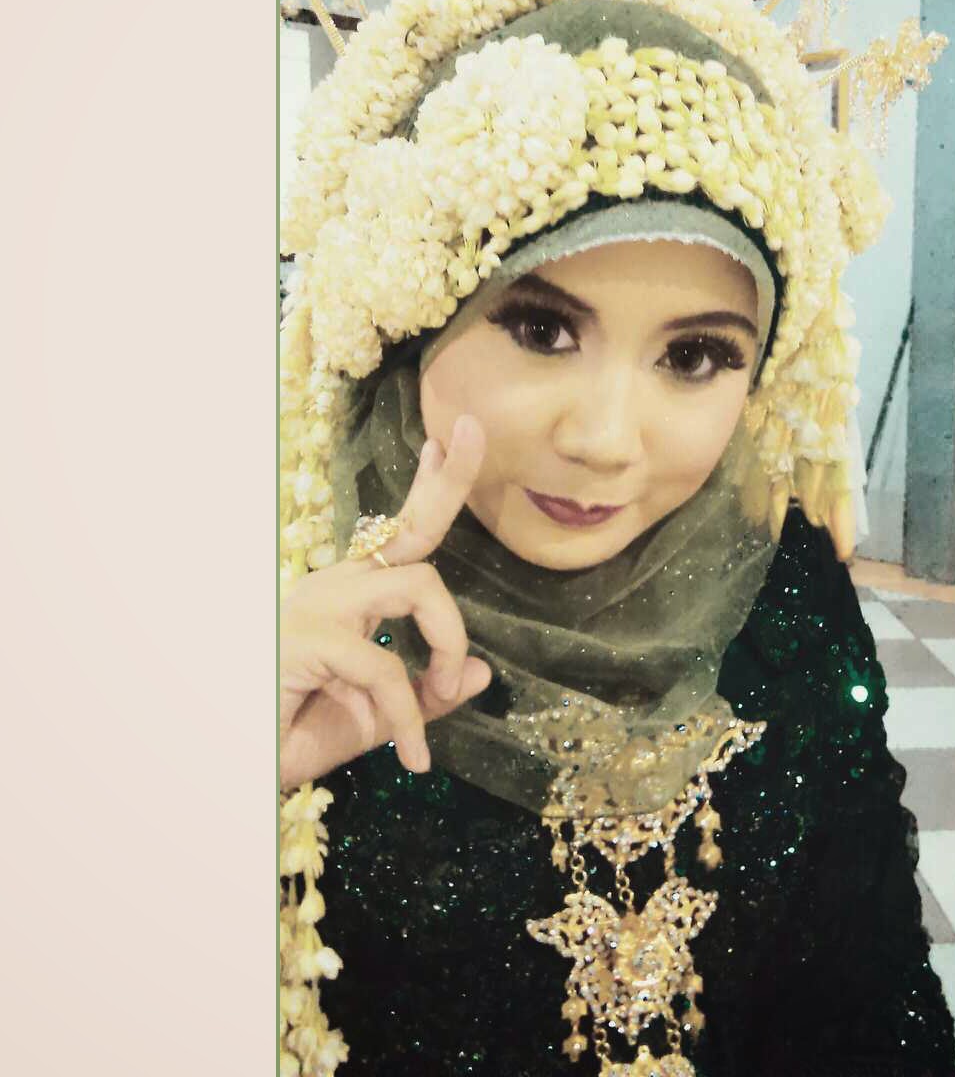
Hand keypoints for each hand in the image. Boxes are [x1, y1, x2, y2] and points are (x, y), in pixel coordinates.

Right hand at [280, 415, 491, 789]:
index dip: (430, 489)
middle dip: (451, 480)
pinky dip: (408, 717)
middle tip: (475, 427)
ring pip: (418, 584)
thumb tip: (481, 672)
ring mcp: (319, 607)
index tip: (447, 441)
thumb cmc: (290, 736)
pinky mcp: (308, 638)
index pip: (399, 535)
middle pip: (412, 529)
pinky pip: (388, 667)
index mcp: (348, 598)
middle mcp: (335, 589)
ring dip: (447, 640)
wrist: (233, 767)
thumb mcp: (375, 720)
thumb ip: (425, 697)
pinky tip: (411, 756)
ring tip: (442, 691)